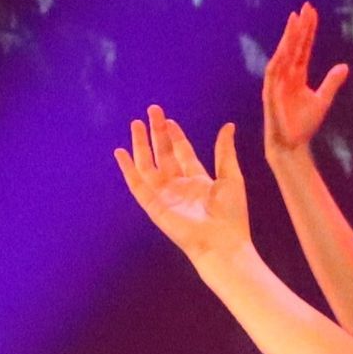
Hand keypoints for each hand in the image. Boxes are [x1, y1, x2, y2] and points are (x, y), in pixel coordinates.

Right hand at [115, 109, 251, 263]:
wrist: (221, 243)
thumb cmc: (231, 215)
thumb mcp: (231, 177)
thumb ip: (224, 152)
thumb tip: (229, 126)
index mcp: (198, 180)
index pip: (183, 153)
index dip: (175, 136)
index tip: (169, 120)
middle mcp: (179, 186)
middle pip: (164, 154)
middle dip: (157, 133)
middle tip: (152, 110)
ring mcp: (165, 196)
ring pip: (148, 165)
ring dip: (141, 145)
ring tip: (136, 124)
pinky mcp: (154, 206)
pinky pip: (137, 185)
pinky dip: (128, 169)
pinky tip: (121, 152)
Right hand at [263, 3, 349, 157]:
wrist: (292, 146)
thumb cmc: (304, 125)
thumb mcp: (322, 100)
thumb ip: (331, 82)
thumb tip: (344, 66)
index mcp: (296, 75)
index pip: (303, 48)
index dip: (308, 31)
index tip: (312, 12)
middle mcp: (285, 75)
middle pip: (293, 46)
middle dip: (299, 27)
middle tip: (305, 7)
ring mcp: (276, 83)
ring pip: (282, 54)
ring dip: (288, 38)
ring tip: (295, 20)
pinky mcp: (270, 93)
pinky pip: (273, 73)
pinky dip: (278, 60)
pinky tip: (284, 48)